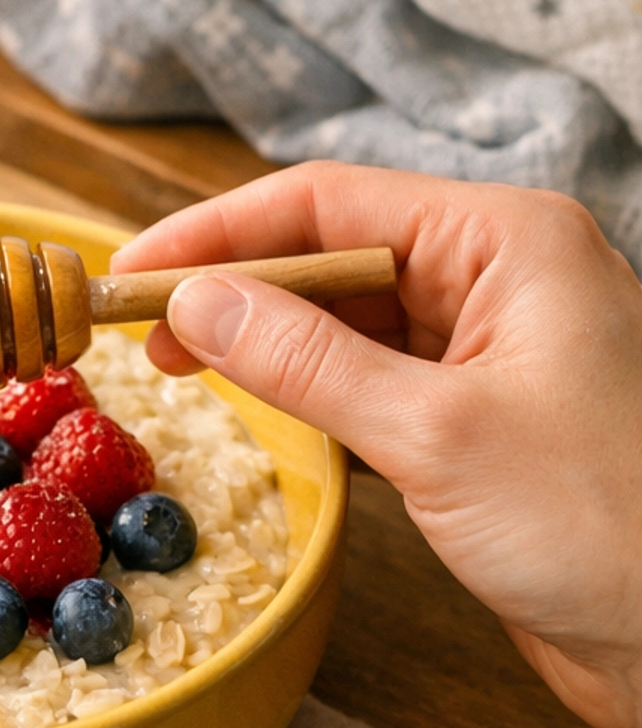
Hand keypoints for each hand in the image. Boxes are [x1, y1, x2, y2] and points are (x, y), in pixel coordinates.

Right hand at [113, 164, 641, 727]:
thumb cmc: (609, 525)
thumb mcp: (436, 434)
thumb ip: (306, 362)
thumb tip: (198, 302)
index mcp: (509, 240)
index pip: (331, 202)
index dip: (219, 232)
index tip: (132, 271)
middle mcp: (505, 279)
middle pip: (334, 254)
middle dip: (236, 286)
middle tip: (141, 331)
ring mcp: (497, 352)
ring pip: (350, 320)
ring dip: (267, 341)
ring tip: (178, 366)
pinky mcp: (485, 423)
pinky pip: (376, 381)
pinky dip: (311, 391)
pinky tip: (259, 409)